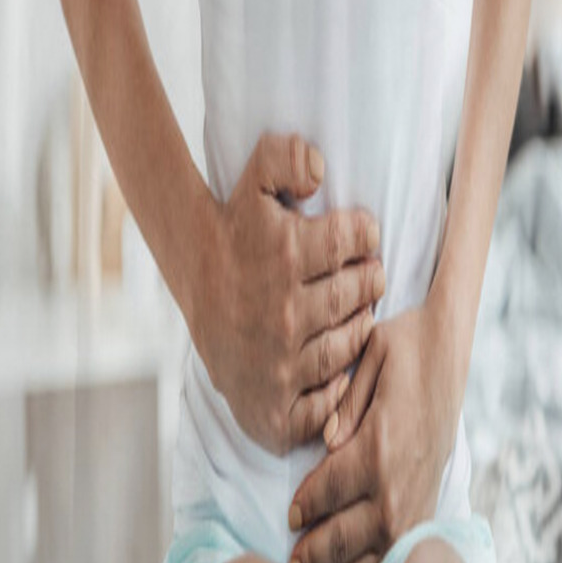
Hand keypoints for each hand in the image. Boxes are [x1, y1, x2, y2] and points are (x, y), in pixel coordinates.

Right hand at [186, 132, 384, 454]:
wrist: (191, 278)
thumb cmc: (231, 231)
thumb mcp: (252, 181)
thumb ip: (285, 157)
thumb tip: (321, 169)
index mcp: (285, 255)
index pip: (356, 240)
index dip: (366, 234)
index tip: (363, 236)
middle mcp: (284, 310)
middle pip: (356, 295)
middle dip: (370, 280)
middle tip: (369, 277)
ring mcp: (278, 359)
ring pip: (346, 345)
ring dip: (360, 328)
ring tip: (359, 314)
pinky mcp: (270, 401)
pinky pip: (321, 405)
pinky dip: (334, 392)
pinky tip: (336, 370)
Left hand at [286, 299, 463, 562]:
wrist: (448, 349)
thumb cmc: (404, 348)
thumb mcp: (370, 355)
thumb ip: (345, 402)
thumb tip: (324, 443)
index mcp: (377, 444)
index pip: (327, 490)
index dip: (304, 509)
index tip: (290, 517)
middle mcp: (397, 480)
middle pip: (346, 535)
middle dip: (314, 557)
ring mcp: (416, 497)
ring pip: (375, 557)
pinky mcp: (428, 504)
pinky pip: (401, 557)